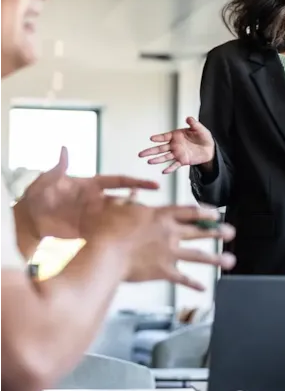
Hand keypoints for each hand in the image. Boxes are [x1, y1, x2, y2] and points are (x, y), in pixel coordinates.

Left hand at [17, 147, 159, 239]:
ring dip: (132, 220)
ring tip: (145, 225)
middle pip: (124, 201)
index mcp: (90, 187)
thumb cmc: (33, 200)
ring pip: (119, 218)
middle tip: (151, 210)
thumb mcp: (43, 184)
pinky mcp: (89, 236)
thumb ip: (56, 170)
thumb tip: (63, 149)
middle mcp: (96, 202)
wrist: (24, 227)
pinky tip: (130, 241)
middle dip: (139, 204)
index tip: (155, 186)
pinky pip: (108, 235)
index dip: (137, 183)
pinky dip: (121, 237)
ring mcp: (94, 220)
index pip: (118, 181)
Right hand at [83, 198, 235, 289]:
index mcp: (161, 215)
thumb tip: (132, 193)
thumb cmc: (106, 228)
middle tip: (231, 232)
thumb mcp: (117, 207)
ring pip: (198, 255)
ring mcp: (169, 252)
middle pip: (200, 231)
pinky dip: (194, 284)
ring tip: (231, 261)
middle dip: (217, 231)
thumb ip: (129, 200)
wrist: (105, 253)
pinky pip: (183, 278)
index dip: (205, 212)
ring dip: (216, 259)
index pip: (190, 211)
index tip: (216, 213)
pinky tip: (204, 287)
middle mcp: (170, 232)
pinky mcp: (163, 271)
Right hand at [139, 117, 214, 173]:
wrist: (209, 148)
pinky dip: (170, 168)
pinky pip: (175, 165)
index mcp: (176, 136)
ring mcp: (177, 153)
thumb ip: (193, 123)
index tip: (152, 138)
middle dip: (150, 151)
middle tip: (141, 154)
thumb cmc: (203, 137)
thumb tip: (189, 118)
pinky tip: (164, 171)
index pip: (164, 136)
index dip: (158, 138)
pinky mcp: (182, 161)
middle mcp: (174, 145)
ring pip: (165, 157)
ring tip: (149, 161)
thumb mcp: (199, 128)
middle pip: (160, 148)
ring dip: (157, 159)